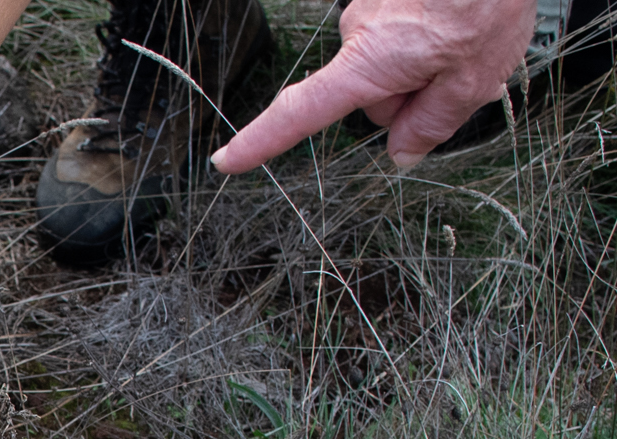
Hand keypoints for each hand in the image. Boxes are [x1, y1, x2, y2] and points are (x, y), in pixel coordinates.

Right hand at [211, 0, 537, 172]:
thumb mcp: (475, 76)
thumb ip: (434, 122)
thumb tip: (402, 153)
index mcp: (369, 62)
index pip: (301, 112)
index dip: (261, 140)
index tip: (227, 159)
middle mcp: (356, 31)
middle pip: (371, 92)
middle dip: (408, 94)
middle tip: (458, 75)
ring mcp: (368, 5)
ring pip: (388, 58)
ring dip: (423, 59)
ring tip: (469, 37)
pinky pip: (399, 28)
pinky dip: (427, 32)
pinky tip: (461, 18)